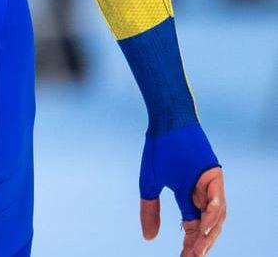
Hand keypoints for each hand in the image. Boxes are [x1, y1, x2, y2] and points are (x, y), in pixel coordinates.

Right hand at [139, 122, 222, 256]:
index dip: (189, 242)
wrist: (166, 122)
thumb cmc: (158, 149)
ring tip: (199, 250)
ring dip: (208, 235)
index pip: (192, 225)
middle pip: (207, 225)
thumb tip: (149, 238)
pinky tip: (205, 229)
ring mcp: (211, 185)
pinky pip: (217, 200)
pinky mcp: (215, 176)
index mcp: (189, 195)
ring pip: (216, 217)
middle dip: (200, 244)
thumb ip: (150, 210)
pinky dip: (212, 215)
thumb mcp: (149, 184)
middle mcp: (203, 193)